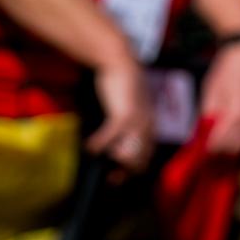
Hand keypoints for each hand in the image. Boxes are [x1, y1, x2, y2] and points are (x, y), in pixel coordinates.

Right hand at [88, 56, 156, 171]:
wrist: (121, 62)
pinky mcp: (123, 115)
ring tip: (99, 157)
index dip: (134, 169)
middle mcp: (147, 126)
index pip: (147, 155)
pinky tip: (89, 146)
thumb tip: (118, 141)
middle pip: (140, 160)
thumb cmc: (123, 84)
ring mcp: (137, 122)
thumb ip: (129, 123)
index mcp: (150, 125)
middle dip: (125, 172)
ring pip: (129, 155)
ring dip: (113, 160)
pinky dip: (98, 145)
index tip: (119, 176)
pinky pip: (110, 138)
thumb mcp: (130, 106)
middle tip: (111, 178)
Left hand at [199, 41, 239, 155]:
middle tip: (207, 143)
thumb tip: (199, 137)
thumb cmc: (229, 68)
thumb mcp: (212, 92)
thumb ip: (207, 117)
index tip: (200, 149)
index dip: (209, 148)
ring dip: (231, 142)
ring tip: (219, 132)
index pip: (221, 143)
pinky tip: (233, 123)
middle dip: (220, 148)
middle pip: (234, 148)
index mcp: (238, 114)